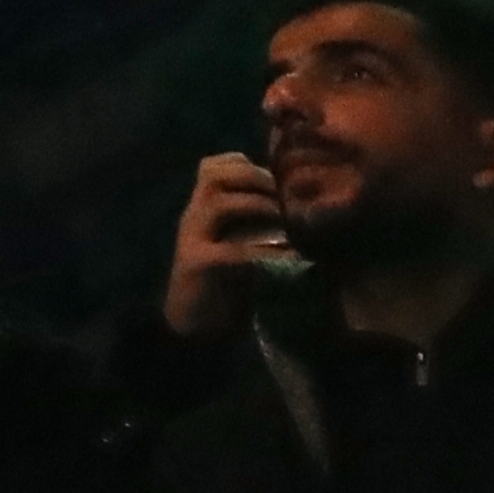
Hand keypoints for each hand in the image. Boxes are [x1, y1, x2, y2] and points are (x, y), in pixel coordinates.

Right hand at [160, 149, 288, 341]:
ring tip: (286, 221)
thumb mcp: (241, 246)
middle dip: (255, 179)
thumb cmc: (226, 285)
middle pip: (212, 174)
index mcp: (202, 209)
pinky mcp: (197, 264)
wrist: (195, 327)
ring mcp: (191, 238)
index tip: (279, 179)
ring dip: (257, 207)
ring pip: (218, 203)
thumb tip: (302, 210)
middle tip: (287, 197)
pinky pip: (230, 249)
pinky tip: (288, 258)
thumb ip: (256, 226)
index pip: (213, 166)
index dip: (247, 165)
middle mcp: (193, 216)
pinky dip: (262, 250)